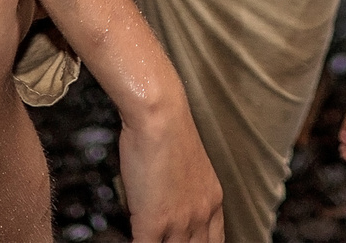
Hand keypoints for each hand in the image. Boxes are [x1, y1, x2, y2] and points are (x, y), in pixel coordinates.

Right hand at [119, 102, 223, 242]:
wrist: (159, 115)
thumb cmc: (168, 129)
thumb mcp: (189, 167)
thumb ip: (185, 192)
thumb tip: (171, 203)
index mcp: (211, 200)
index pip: (214, 241)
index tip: (189, 242)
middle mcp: (201, 213)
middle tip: (167, 242)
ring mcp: (179, 221)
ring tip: (150, 241)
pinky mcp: (155, 221)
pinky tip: (130, 241)